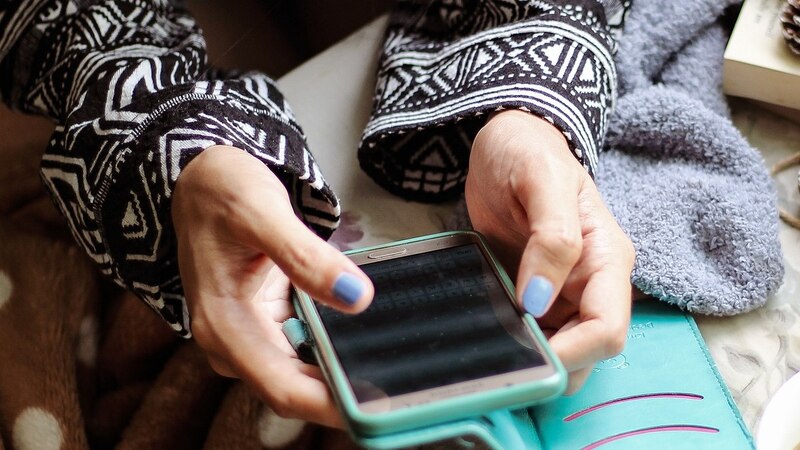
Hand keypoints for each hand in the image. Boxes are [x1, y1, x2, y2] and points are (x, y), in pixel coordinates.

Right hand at [172, 145, 373, 426]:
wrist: (201, 182)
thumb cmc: (221, 193)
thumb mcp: (263, 213)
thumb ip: (307, 257)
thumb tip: (357, 297)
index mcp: (224, 326)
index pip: (284, 388)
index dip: (332, 404)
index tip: (379, 405)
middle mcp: (234, 343)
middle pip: (298, 389)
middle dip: (346, 392)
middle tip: (403, 388)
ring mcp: (251, 338)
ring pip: (306, 374)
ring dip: (344, 373)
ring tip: (395, 367)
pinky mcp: (267, 327)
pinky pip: (308, 350)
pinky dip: (336, 349)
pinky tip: (367, 340)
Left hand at [466, 111, 634, 392]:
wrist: (506, 143)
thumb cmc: (527, 150)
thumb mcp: (540, 180)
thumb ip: (551, 238)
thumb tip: (539, 300)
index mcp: (606, 259)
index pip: (607, 330)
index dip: (571, 351)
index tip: (524, 348)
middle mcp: (592, 285)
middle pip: (587, 354)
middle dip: (551, 366)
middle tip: (501, 359)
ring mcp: (564, 294)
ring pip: (561, 354)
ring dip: (531, 362)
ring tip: (489, 351)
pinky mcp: (536, 297)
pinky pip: (533, 336)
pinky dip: (513, 347)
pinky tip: (486, 340)